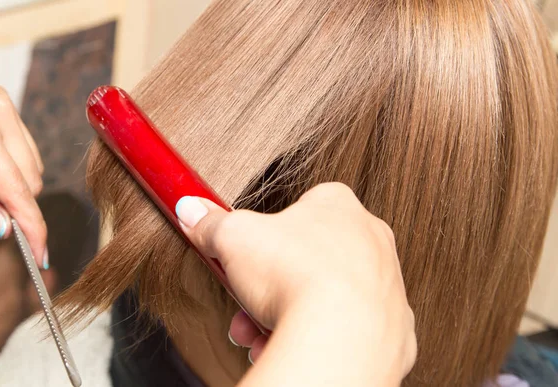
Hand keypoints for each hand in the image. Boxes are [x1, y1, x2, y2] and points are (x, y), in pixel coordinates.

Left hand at [0, 73, 46, 266]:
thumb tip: (2, 224)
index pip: (19, 191)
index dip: (32, 228)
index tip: (39, 256)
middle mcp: (0, 113)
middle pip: (30, 181)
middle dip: (12, 212)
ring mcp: (3, 103)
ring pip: (30, 164)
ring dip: (11, 192)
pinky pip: (20, 145)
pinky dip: (8, 168)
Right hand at [176, 182, 415, 385]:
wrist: (339, 337)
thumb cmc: (297, 275)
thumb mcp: (234, 238)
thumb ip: (213, 223)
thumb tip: (192, 211)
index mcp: (338, 207)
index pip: (296, 211)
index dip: (262, 237)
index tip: (241, 255)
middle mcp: (370, 241)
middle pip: (306, 260)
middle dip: (268, 286)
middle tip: (245, 303)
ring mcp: (386, 285)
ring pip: (325, 298)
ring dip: (285, 315)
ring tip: (258, 332)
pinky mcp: (394, 328)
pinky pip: (347, 331)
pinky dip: (317, 339)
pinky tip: (289, 346)